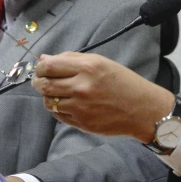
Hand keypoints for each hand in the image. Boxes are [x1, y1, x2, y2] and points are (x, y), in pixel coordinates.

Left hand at [33, 52, 174, 142]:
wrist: (142, 109)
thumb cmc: (123, 82)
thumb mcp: (101, 62)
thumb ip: (72, 59)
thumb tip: (45, 59)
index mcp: (88, 68)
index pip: (49, 66)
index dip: (40, 66)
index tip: (41, 67)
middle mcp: (82, 87)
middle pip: (44, 85)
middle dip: (38, 81)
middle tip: (41, 80)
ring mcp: (80, 107)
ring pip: (48, 101)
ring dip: (48, 96)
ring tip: (57, 92)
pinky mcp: (81, 123)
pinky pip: (58, 115)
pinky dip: (57, 108)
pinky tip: (67, 103)